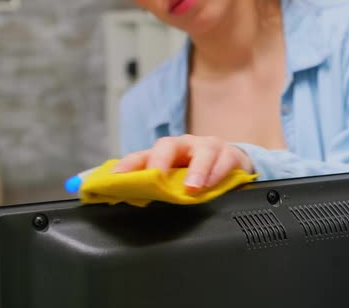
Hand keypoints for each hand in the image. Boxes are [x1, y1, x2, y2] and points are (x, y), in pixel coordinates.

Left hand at [113, 135, 253, 191]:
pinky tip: (212, 184)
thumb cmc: (197, 173)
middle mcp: (184, 146)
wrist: (232, 164)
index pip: (141, 156)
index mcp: (165, 153)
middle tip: (156, 176)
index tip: (117, 178)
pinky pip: (224, 161)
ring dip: (196, 170)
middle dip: (160, 160)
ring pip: (202, 152)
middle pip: (168, 146)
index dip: (128, 166)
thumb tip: (129, 203)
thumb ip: (155, 190)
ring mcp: (207, 147)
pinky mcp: (229, 154)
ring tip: (192, 188)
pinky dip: (217, 173)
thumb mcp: (174, 181)